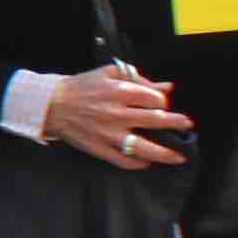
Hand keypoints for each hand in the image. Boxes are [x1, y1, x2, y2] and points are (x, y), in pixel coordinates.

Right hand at [40, 63, 191, 171]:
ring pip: (143, 147)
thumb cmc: (81, 87)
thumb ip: (139, 79)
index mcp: (119, 92)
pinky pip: (123, 160)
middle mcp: (116, 114)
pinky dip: (138, 163)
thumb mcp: (109, 74)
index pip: (154, 99)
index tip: (162, 105)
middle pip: (155, 121)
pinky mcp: (99, 148)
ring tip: (179, 157)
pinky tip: (147, 162)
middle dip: (175, 123)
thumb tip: (167, 87)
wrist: (50, 105)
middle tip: (187, 126)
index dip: (162, 102)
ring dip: (165, 153)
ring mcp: (108, 133)